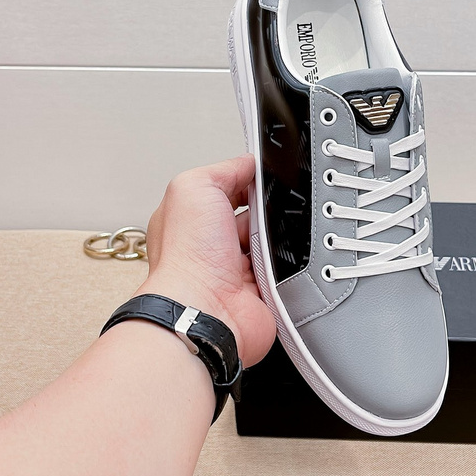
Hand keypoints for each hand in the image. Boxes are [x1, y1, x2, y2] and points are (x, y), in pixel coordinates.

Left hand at [135, 153, 275, 366]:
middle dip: (266, 211)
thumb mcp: (195, 187)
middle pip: (254, 215)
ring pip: (272, 242)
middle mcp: (211, 245)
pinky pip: (285, 269)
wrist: (205, 312)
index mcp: (192, 218)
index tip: (264, 176)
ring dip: (277, 238)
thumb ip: (224, 169)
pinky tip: (281, 260)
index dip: (246, 180)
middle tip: (268, 211)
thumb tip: (249, 164)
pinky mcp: (259, 291)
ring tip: (270, 239)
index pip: (227, 189)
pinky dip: (288, 264)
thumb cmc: (187, 257)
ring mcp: (235, 270)